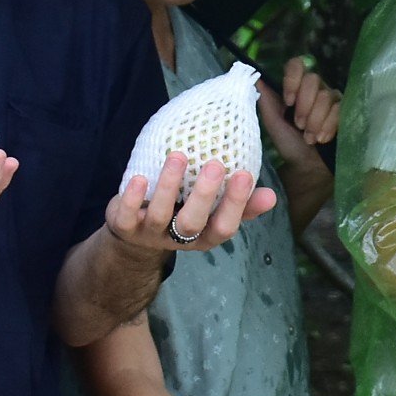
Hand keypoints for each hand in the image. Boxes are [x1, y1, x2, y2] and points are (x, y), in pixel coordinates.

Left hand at [104, 153, 276, 253]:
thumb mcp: (212, 213)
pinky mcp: (123, 226)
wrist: (135, 232)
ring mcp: (150, 234)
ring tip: (178, 156)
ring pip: (159, 216)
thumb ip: (240, 204)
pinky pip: (125, 216)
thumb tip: (272, 196)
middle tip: (215, 164)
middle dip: (204, 196)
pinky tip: (140, 177)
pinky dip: (132, 198)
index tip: (244, 174)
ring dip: (169, 186)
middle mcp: (178, 239)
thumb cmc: (183, 213)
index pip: (224, 227)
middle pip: (193, 223)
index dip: (235, 205)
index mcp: (204, 236)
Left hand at [257, 59, 340, 165]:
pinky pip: (339, 109)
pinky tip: (322, 138)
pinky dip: (328, 126)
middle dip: (305, 105)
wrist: (307, 165)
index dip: (293, 79)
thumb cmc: (288, 143)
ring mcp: (331, 98)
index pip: (296, 65)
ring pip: (326, 96)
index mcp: (295, 87)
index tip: (288, 101)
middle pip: (313, 79)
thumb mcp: (273, 123)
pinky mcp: (345, 110)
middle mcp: (315, 88)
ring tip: (309, 138)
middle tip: (299, 125)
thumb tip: (253, 77)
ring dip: (315, 120)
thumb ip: (265, 100)